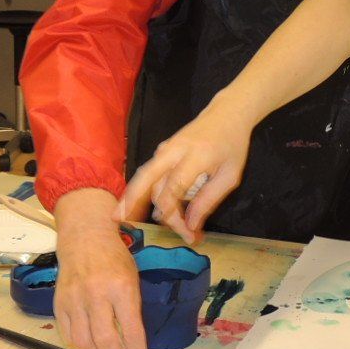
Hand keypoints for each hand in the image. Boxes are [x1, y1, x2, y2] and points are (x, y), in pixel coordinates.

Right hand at [54, 189, 150, 348]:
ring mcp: (74, 300)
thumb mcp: (132, 280)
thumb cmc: (114, 258)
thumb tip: (135, 345)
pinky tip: (90, 341)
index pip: (131, 330)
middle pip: (105, 341)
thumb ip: (132, 311)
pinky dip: (81, 345)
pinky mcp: (59, 304)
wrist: (84, 237)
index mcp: (121, 288)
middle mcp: (96, 295)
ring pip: (84, 343)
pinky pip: (69, 335)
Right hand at [116, 96, 254, 243]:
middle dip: (131, 200)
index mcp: (194, 156)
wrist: (226, 114)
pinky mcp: (161, 150)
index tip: (188, 234)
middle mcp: (173, 151)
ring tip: (123, 218)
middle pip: (146, 178)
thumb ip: (208, 200)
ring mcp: (165, 149)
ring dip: (136, 198)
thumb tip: (191, 225)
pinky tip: (134, 204)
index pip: (174, 189)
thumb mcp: (229, 176)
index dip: (175, 216)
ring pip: (145, 177)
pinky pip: (149, 173)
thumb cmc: (231, 146)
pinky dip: (142, 189)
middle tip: (117, 220)